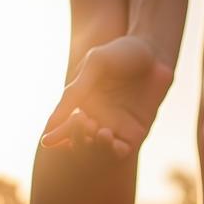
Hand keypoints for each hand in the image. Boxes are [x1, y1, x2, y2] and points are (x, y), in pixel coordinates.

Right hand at [41, 35, 173, 157]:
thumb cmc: (121, 53)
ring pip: (98, 149)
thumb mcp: (95, 66)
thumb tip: (52, 122)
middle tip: (86, 123)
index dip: (55, 137)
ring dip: (96, 146)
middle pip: (79, 141)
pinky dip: (114, 151)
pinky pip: (120, 151)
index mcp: (80, 103)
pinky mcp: (135, 133)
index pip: (63, 126)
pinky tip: (113, 141)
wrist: (155, 52)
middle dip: (77, 139)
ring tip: (102, 131)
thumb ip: (75, 92)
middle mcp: (96, 118)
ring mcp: (115, 127)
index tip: (48, 141)